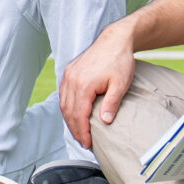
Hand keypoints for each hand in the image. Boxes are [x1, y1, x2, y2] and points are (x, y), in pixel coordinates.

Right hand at [59, 23, 140, 147]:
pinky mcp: (70, 71)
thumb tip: (105, 122)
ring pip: (64, 104)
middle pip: (68, 112)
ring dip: (70, 120)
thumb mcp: (120, 84)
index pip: (79, 115)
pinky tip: (74, 115)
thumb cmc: (120, 61)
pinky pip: (64, 94)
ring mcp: (69, 75)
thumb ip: (111, 104)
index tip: (88, 144)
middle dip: (75, 129)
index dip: (82, 132)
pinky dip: (67, 107)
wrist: (115, 40)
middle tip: (84, 142)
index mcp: (83, 85)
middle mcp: (72, 80)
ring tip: (79, 132)